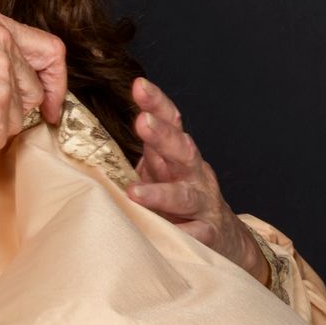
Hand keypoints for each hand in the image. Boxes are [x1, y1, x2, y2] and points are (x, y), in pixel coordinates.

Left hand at [125, 77, 269, 283]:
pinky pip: (195, 235)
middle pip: (182, 150)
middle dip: (163, 135)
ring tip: (135, 192)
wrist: (226, 238)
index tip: (139, 86)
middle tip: (142, 122)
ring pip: (184, 196)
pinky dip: (182, 234)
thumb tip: (100, 134)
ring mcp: (203, 204)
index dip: (157, 104)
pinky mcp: (208, 235)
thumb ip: (144, 154)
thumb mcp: (163, 173)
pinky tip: (169, 234)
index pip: (172, 123)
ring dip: (161, 193)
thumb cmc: (181, 202)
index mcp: (180, 156)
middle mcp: (194, 175)